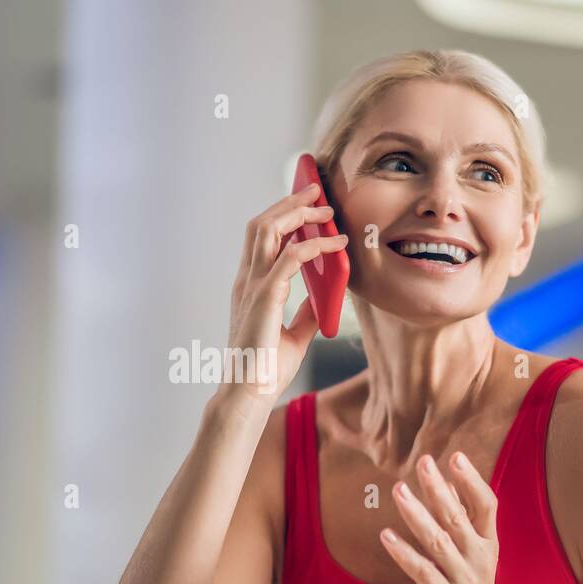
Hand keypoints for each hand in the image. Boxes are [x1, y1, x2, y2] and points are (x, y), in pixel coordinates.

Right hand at [221, 182, 348, 406]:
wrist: (249, 394)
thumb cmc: (266, 370)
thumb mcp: (295, 335)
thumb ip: (307, 313)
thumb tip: (327, 297)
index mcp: (249, 288)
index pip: (261, 238)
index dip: (281, 215)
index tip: (305, 204)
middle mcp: (247, 281)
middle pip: (262, 224)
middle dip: (289, 202)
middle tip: (315, 189)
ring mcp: (252, 287)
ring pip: (269, 229)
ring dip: (297, 212)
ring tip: (324, 205)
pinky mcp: (265, 297)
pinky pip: (291, 258)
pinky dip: (315, 245)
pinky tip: (336, 243)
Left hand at [379, 451, 502, 583]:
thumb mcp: (474, 552)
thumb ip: (462, 519)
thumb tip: (447, 483)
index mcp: (487, 543)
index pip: (486, 505)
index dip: (472, 481)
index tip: (456, 456)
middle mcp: (478, 558)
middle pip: (457, 517)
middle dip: (439, 489)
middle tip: (423, 462)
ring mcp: (462, 579)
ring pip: (438, 541)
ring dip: (417, 515)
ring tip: (399, 490)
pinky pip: (422, 572)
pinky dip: (404, 553)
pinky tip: (386, 536)